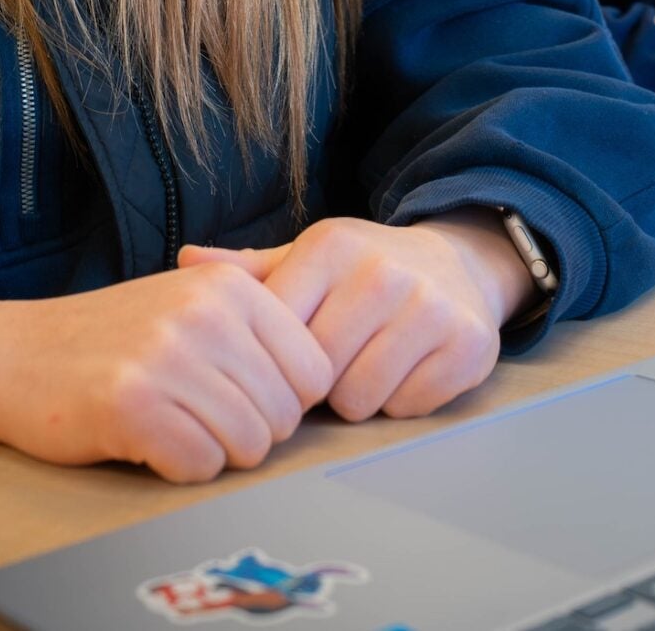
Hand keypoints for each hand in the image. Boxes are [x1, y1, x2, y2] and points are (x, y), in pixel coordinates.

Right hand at [0, 262, 333, 483]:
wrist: (14, 355)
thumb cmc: (113, 338)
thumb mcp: (189, 301)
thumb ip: (258, 326)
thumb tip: (331, 373)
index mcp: (229, 286)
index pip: (315, 371)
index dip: (285, 401)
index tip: (241, 398)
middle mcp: (205, 314)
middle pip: (284, 416)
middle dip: (249, 433)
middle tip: (197, 417)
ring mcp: (168, 358)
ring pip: (248, 446)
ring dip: (214, 453)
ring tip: (172, 425)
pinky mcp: (133, 406)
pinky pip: (200, 467)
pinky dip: (179, 468)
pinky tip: (147, 441)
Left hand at [179, 211, 526, 422]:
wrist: (457, 264)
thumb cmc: (363, 272)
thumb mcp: (307, 260)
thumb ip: (248, 270)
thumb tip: (186, 262)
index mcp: (332, 246)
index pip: (278, 334)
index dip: (277, 357)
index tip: (287, 352)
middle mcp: (383, 272)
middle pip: (316, 374)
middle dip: (317, 383)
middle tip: (334, 362)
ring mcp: (431, 308)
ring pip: (360, 399)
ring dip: (357, 397)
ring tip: (367, 364)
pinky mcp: (468, 346)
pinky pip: (406, 408)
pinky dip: (401, 401)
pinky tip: (406, 369)